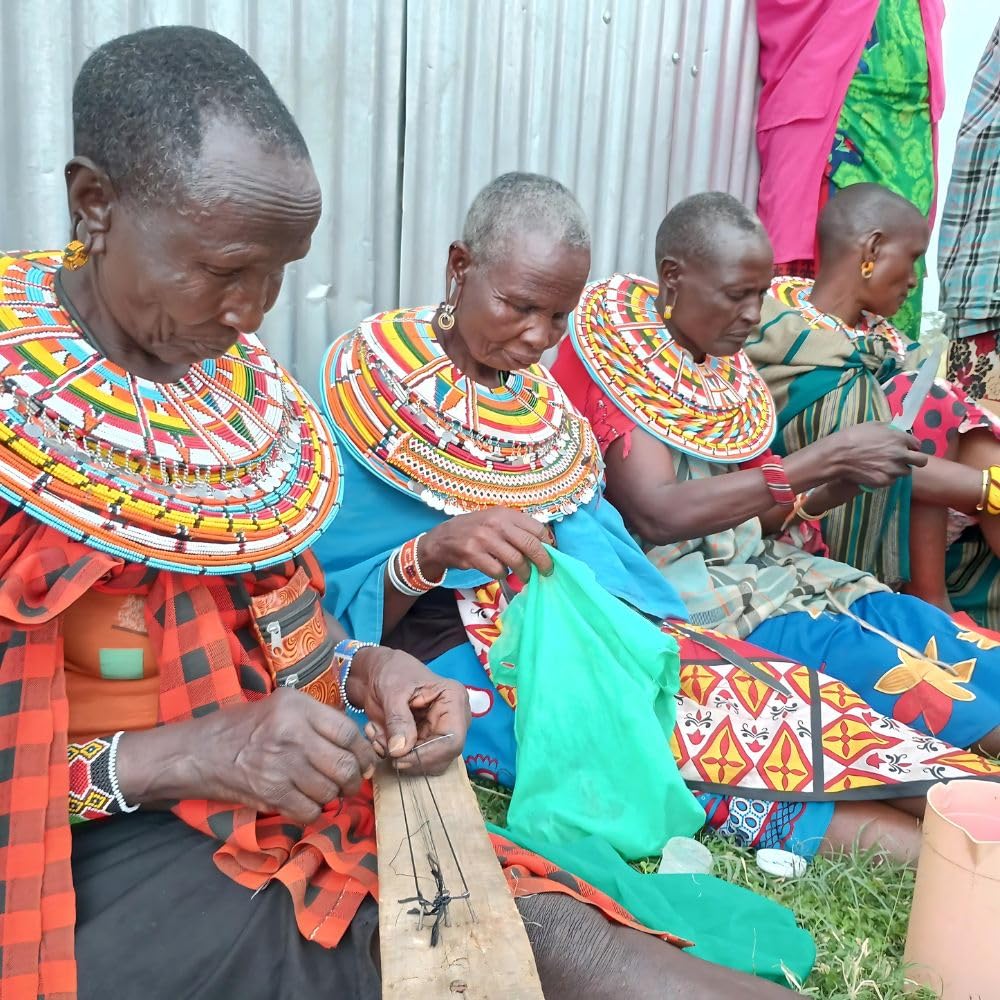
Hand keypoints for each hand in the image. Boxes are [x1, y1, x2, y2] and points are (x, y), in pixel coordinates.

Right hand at [118, 689, 377, 825]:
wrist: (200, 751)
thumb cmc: (246, 727)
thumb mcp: (283, 705)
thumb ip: (318, 719)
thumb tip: (357, 745)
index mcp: (298, 707)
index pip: (348, 732)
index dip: (364, 752)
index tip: (367, 763)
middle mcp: (292, 733)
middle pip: (344, 765)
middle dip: (355, 780)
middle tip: (353, 784)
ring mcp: (281, 764)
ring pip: (329, 791)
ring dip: (333, 797)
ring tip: (327, 792)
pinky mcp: (270, 792)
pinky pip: (309, 811)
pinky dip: (313, 812)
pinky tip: (306, 803)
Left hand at [352, 646, 469, 773]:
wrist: (378, 673)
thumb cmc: (391, 672)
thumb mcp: (392, 691)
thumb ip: (398, 720)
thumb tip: (400, 751)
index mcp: (454, 701)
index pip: (453, 740)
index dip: (428, 755)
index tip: (398, 758)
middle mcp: (452, 720)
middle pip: (442, 756)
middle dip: (409, 756)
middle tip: (381, 744)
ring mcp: (439, 733)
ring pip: (425, 763)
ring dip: (397, 756)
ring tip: (377, 734)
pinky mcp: (424, 742)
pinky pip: (412, 760)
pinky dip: (391, 754)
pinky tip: (378, 736)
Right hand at [419, 507, 553, 582]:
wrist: (443, 539)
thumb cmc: (475, 530)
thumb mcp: (496, 521)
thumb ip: (517, 529)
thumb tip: (546, 545)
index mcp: (505, 513)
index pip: (536, 528)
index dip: (548, 543)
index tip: (551, 554)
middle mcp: (496, 523)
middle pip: (530, 544)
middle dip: (543, 561)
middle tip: (547, 571)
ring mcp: (484, 539)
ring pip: (516, 560)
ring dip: (524, 572)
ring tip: (525, 576)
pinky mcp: (474, 554)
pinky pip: (498, 570)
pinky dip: (503, 574)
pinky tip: (499, 571)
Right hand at [826, 422, 927, 487]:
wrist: (838, 455)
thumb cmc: (853, 436)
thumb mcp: (874, 425)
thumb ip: (891, 430)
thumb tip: (898, 432)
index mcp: (900, 438)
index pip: (917, 444)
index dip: (910, 446)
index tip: (904, 448)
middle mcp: (901, 454)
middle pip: (921, 461)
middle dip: (915, 460)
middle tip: (904, 460)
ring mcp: (893, 469)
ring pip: (905, 472)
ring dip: (898, 469)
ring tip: (884, 466)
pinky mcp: (885, 481)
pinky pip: (892, 480)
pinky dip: (886, 477)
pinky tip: (875, 472)